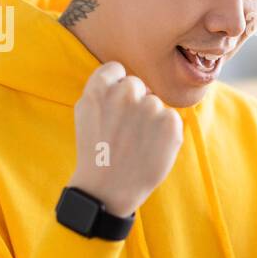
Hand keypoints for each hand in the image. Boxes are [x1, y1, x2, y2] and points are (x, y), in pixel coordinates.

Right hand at [68, 62, 183, 216]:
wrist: (108, 188)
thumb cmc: (96, 150)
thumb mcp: (85, 112)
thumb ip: (102, 88)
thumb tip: (123, 74)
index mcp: (100, 87)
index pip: (117, 70)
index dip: (116, 88)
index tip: (113, 108)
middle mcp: (125, 92)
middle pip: (138, 85)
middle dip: (134, 102)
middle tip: (125, 130)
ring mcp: (150, 107)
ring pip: (155, 103)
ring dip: (150, 119)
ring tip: (135, 143)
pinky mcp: (170, 123)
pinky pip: (171, 118)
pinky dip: (165, 133)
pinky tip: (149, 148)